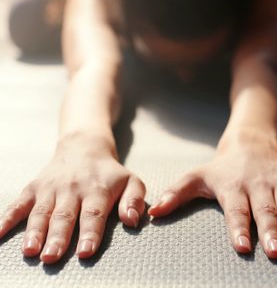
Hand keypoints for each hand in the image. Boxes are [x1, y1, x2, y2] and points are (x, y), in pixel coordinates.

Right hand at [0, 133, 145, 263]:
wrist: (84, 148)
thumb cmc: (110, 173)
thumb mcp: (131, 181)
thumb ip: (135, 200)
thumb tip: (133, 220)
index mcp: (98, 189)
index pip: (94, 213)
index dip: (91, 232)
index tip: (86, 251)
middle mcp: (73, 189)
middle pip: (65, 215)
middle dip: (58, 237)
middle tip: (52, 257)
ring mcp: (51, 188)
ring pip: (42, 212)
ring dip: (35, 231)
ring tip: (30, 251)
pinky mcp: (34, 188)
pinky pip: (18, 203)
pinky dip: (7, 217)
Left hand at [148, 144, 276, 258]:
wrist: (249, 144)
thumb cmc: (221, 167)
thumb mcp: (196, 176)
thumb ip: (175, 194)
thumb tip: (153, 214)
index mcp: (232, 186)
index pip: (236, 210)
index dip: (239, 227)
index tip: (243, 246)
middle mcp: (256, 185)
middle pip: (263, 209)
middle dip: (269, 230)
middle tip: (275, 252)